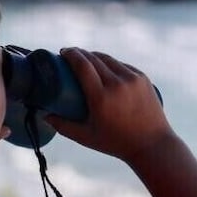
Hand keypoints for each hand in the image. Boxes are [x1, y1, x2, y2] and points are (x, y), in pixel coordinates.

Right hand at [47, 48, 172, 160]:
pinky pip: (122, 65)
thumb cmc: (116, 143)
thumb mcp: (86, 136)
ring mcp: (132, 79)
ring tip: (86, 59)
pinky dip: (111, 63)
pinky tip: (105, 66)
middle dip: (80, 53)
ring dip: (95, 56)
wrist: (152, 144)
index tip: (63, 52)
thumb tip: (45, 115)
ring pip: (109, 59)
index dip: (71, 54)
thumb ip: (63, 126)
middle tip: (71, 55)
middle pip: (94, 59)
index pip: (82, 65)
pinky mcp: (143, 78)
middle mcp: (117, 84)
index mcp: (101, 97)